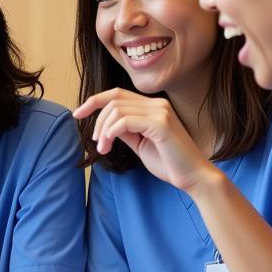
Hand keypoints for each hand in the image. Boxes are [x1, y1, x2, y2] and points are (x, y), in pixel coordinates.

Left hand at [73, 88, 214, 190]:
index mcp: (153, 107)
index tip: (77, 114)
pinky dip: (111, 133)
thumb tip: (105, 125)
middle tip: (96, 142)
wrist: (194, 178)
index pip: (117, 94)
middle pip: (114, 99)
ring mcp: (160, 112)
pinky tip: (109, 146)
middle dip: (97, 119)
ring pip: (117, 109)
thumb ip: (125, 131)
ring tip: (104, 148)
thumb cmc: (169, 163)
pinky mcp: (161, 124)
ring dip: (103, 130)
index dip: (94, 101)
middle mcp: (157, 104)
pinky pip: (125, 121)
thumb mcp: (140, 144)